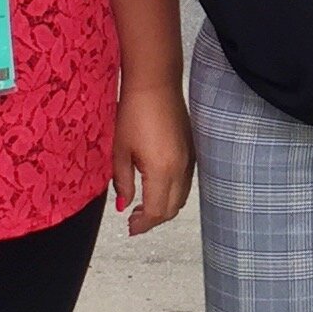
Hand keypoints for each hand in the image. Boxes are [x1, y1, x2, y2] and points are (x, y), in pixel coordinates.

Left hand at [111, 81, 193, 236]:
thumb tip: (122, 205)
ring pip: (182, 196)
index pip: (157, 211)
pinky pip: (186, 181)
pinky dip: (173, 192)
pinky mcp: (192, 149)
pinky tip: (157, 186)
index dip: (143, 225)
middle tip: (133, 219)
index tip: (129, 227)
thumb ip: (122, 182)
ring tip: (143, 205)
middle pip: (172, 208)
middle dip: (153, 219)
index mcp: (162, 170)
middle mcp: (181, 168)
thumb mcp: (120, 150)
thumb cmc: (134, 112)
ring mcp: (190, 158)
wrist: (155, 84)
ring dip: (165, 206)